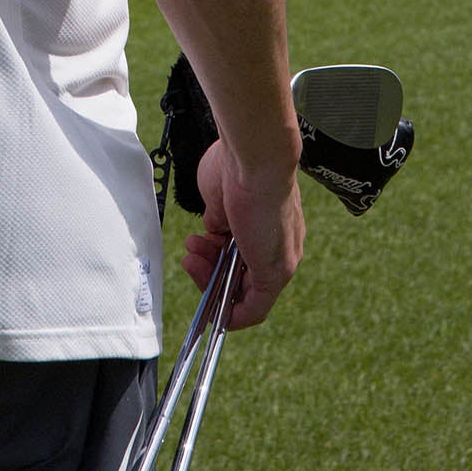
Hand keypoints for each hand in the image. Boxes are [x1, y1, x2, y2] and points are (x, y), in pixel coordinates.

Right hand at [181, 138, 303, 329]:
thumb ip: (217, 219)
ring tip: (191, 256)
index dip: (216, 255)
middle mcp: (280, 245)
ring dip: (210, 281)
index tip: (198, 245)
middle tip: (190, 252)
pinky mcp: (275, 273)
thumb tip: (213, 231)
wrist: (256, 156)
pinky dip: (229, 314)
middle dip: (209, 267)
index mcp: (268, 224)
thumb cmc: (238, 164)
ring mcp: (280, 260)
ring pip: (244, 290)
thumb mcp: (219, 196)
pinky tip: (209, 308)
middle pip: (243, 274)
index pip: (245, 253)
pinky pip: (253, 309)